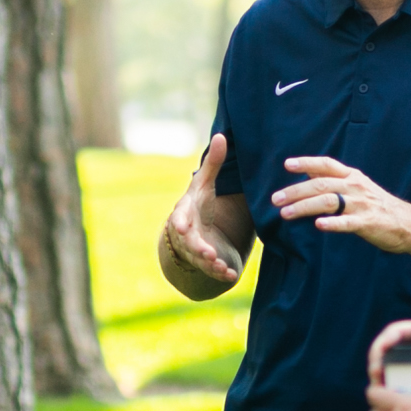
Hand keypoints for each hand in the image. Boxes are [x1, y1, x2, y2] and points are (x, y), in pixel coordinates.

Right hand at [162, 134, 242, 285]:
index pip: (179, 218)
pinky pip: (212, 271)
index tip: (184, 228)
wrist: (195, 232)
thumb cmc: (199, 204)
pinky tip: (231, 274)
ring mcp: (196, 250)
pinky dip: (221, 274)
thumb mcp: (204, 184)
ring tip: (220, 265)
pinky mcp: (207, 263)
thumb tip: (222, 136)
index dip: (181, 224)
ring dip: (210, 264)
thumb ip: (213, 164)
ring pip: (200, 260)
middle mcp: (187, 234)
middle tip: (206, 252)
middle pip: (189, 243)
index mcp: (185, 213)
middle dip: (197, 248)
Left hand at [274, 155, 410, 256]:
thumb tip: (308, 174)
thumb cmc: (379, 206)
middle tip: (276, 199)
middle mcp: (355, 186)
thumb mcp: (358, 186)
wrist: (410, 224)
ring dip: (304, 207)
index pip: (326, 164)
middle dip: (295, 191)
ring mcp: (362, 204)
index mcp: (352, 176)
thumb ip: (335, 180)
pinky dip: (332, 223)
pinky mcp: (368, 222)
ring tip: (286, 213)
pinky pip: (347, 222)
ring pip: (328, 202)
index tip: (287, 165)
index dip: (306, 163)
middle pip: (321, 185)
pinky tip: (318, 225)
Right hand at [366, 316, 410, 397]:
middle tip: (375, 379)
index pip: (405, 330)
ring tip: (378, 389)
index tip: (378, 364)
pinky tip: (386, 396)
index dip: (385, 343)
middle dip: (378, 359)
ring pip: (395, 359)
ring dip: (381, 371)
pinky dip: (390, 382)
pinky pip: (402, 373)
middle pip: (395, 343)